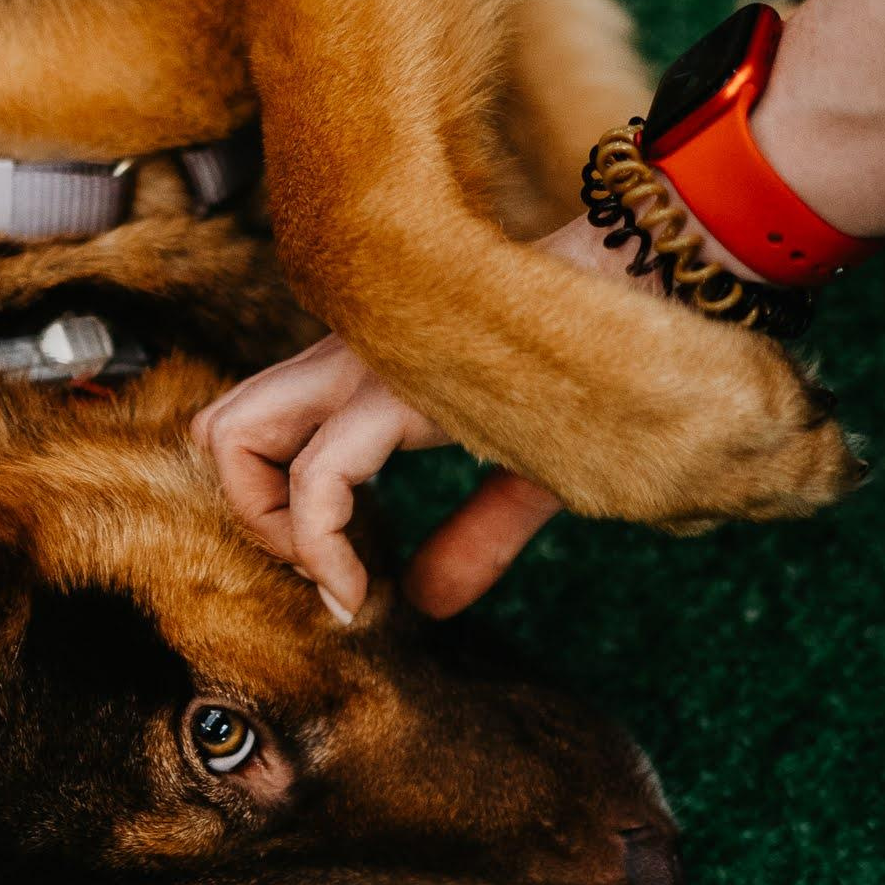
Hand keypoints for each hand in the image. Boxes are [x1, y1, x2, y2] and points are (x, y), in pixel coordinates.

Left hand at [192, 210, 723, 621]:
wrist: (669, 280)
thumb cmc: (609, 362)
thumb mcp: (532, 469)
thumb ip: (474, 534)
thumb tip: (428, 605)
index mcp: (364, 368)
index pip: (249, 423)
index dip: (266, 511)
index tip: (337, 580)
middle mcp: (346, 356)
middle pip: (215, 428)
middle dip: (245, 518)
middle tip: (318, 574)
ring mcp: (364, 363)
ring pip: (231, 439)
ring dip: (267, 530)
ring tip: (335, 580)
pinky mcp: (399, 386)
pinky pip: (316, 478)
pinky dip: (319, 551)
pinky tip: (361, 591)